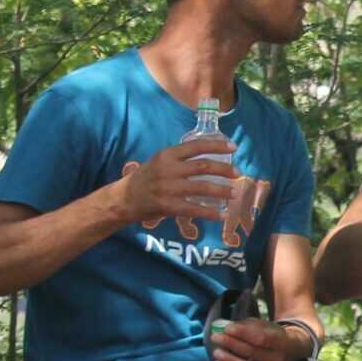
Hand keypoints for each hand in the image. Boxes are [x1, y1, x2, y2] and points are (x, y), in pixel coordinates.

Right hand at [122, 135, 238, 226]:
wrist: (123, 199)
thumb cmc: (145, 179)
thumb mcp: (159, 162)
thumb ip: (180, 160)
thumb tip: (208, 159)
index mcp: (167, 155)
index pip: (196, 146)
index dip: (217, 145)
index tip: (233, 146)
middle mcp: (169, 169)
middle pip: (204, 166)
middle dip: (225, 169)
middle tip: (238, 173)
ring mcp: (168, 188)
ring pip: (202, 187)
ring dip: (222, 190)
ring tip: (234, 192)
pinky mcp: (168, 205)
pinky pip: (194, 209)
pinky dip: (210, 212)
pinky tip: (221, 215)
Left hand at [209, 318, 304, 360]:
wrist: (288, 350)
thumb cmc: (270, 335)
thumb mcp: (262, 325)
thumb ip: (245, 326)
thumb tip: (222, 327)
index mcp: (281, 341)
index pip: (261, 338)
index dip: (242, 333)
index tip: (226, 328)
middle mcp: (277, 359)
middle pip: (252, 353)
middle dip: (231, 344)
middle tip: (216, 337)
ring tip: (216, 352)